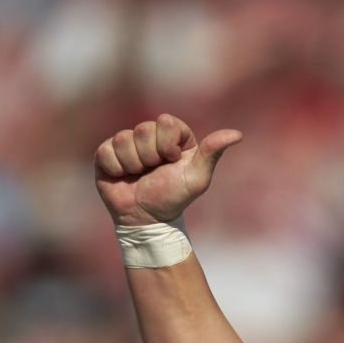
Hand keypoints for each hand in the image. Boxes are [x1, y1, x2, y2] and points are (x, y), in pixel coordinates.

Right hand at [93, 113, 242, 226]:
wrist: (148, 220)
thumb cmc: (174, 198)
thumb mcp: (197, 178)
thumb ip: (213, 152)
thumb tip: (238, 134)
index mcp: (173, 135)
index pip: (166, 122)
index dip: (168, 145)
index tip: (172, 162)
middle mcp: (149, 134)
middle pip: (143, 129)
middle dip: (151, 157)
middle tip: (154, 172)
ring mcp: (126, 142)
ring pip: (123, 139)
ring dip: (134, 165)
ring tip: (139, 176)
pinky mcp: (106, 153)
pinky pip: (106, 151)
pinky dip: (117, 169)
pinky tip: (123, 177)